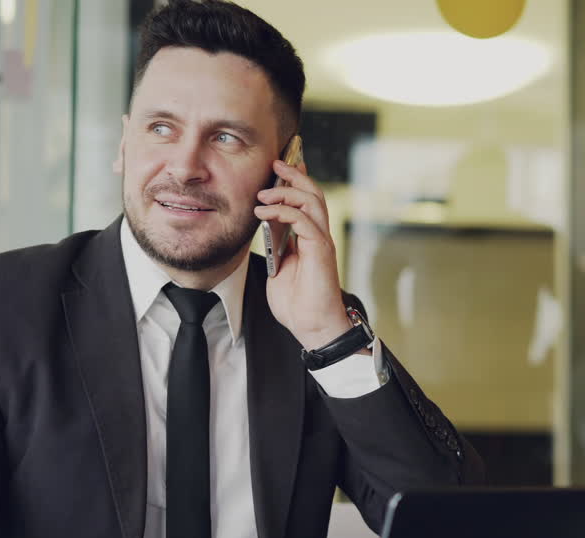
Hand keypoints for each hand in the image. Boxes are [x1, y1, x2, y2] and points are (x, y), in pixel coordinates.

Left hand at [253, 160, 352, 350]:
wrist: (312, 327)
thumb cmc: (296, 304)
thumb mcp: (278, 269)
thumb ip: (275, 247)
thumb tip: (263, 228)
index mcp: (309, 238)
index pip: (307, 201)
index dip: (295, 181)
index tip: (277, 168)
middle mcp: (319, 235)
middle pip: (313, 193)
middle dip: (294, 174)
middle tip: (274, 163)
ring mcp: (321, 241)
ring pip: (312, 201)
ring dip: (287, 191)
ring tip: (263, 191)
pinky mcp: (321, 250)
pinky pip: (305, 221)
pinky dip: (284, 211)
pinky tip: (265, 212)